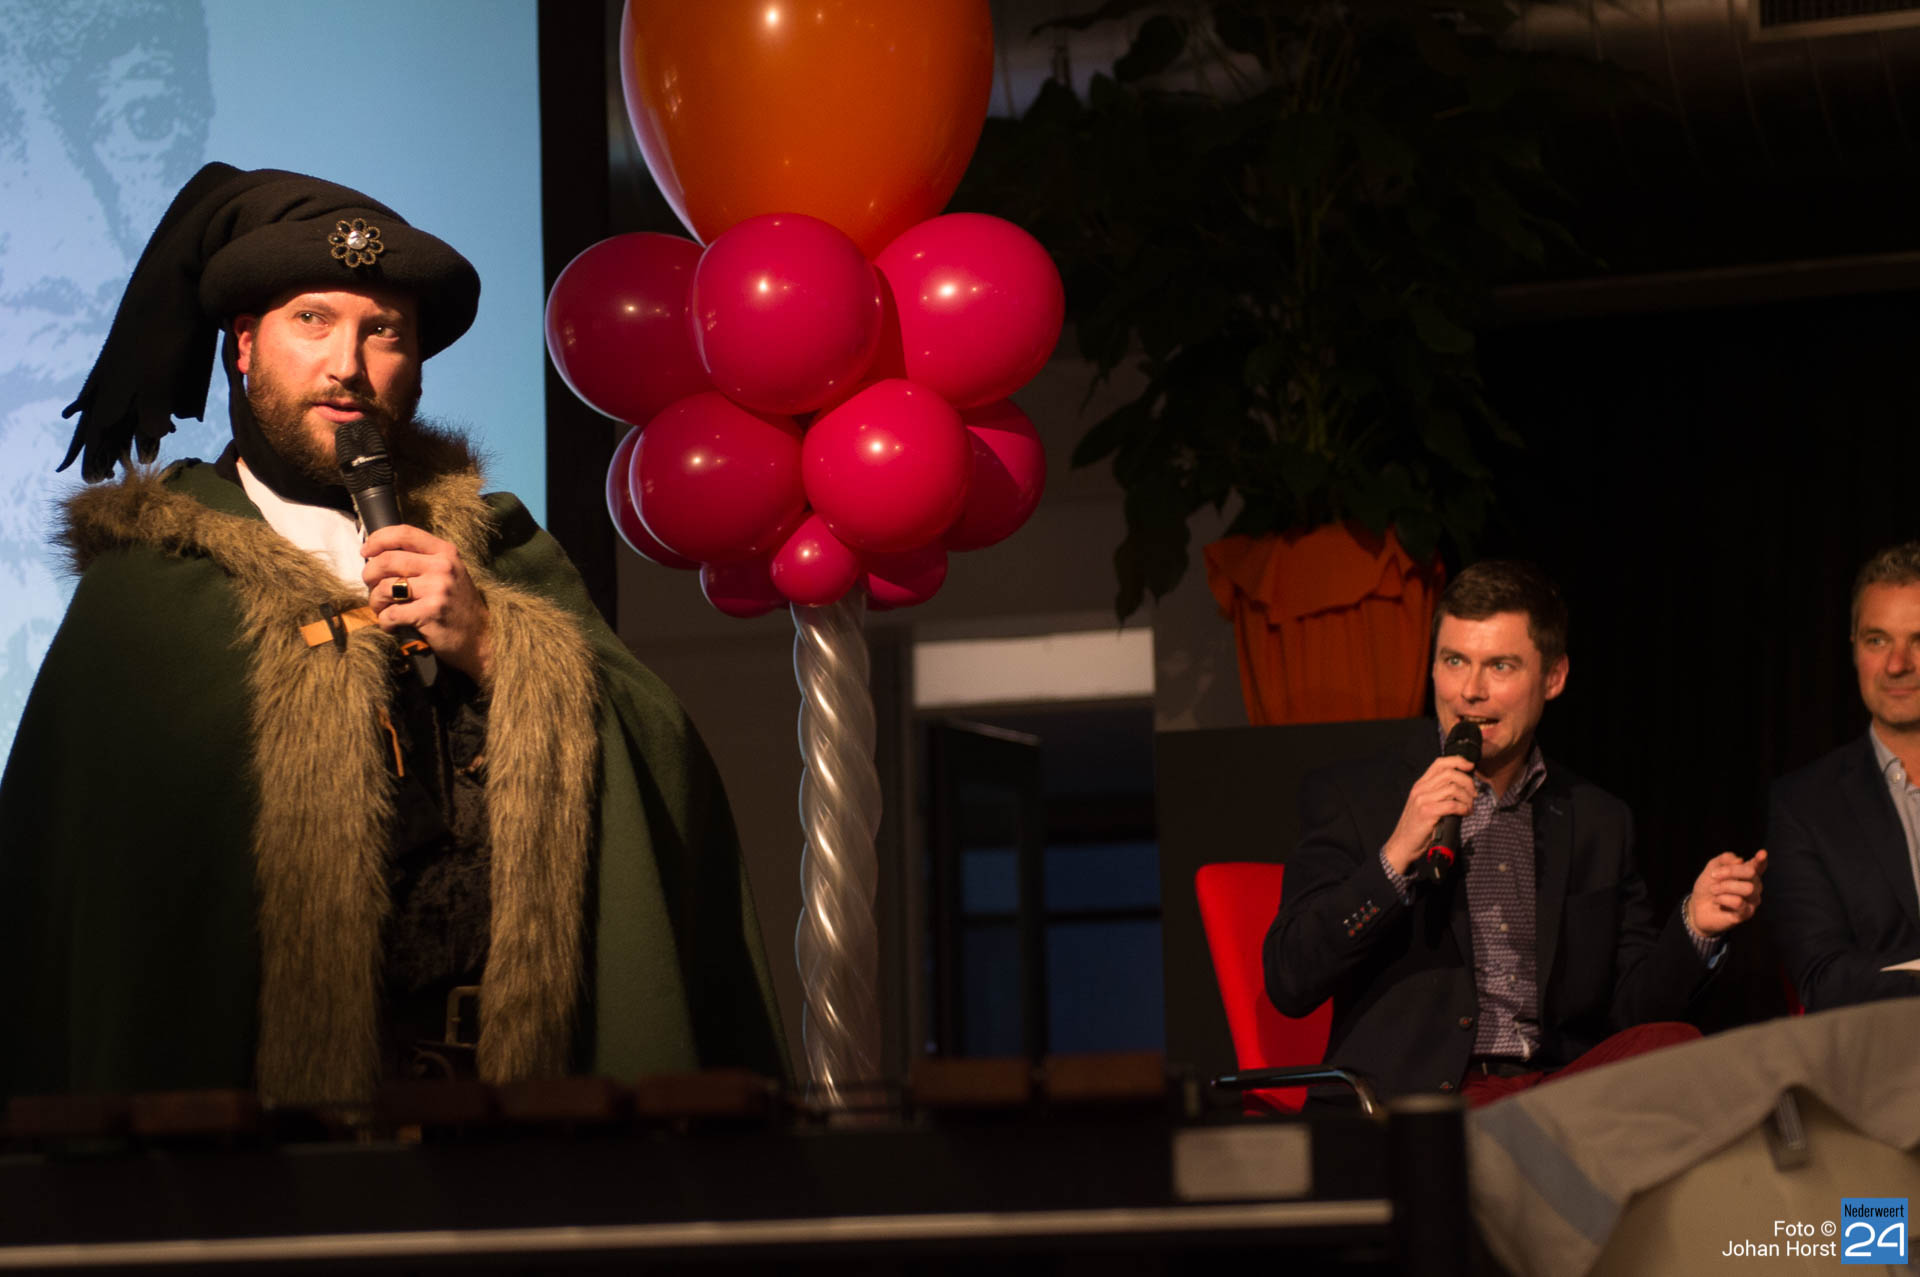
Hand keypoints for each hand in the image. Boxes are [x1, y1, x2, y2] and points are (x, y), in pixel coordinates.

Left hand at [362, 524, 491, 681]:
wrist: (482, 638)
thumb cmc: (458, 606)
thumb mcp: (448, 573)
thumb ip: (422, 560)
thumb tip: (378, 556)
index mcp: (445, 552)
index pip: (404, 533)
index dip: (378, 539)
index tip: (366, 551)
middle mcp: (442, 567)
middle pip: (387, 560)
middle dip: (369, 575)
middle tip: (371, 586)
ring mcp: (438, 589)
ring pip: (385, 588)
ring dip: (375, 601)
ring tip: (383, 609)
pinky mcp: (430, 613)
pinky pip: (390, 614)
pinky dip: (385, 622)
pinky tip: (393, 625)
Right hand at [1382, 754, 1476, 874]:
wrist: (1403, 844)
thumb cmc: (1418, 826)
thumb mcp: (1425, 804)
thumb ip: (1438, 793)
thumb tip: (1463, 787)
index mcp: (1420, 785)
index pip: (1440, 763)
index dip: (1458, 761)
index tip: (1470, 767)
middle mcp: (1420, 789)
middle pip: (1450, 773)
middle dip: (1468, 782)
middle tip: (1474, 795)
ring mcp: (1423, 800)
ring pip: (1453, 788)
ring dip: (1467, 798)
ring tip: (1469, 808)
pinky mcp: (1427, 812)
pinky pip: (1452, 805)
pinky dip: (1464, 808)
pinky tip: (1465, 814)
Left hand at [1687, 849, 1766, 937]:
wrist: (1696, 906)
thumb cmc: (1708, 886)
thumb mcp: (1712, 868)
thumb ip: (1725, 859)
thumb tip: (1740, 860)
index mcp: (1747, 873)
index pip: (1758, 866)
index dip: (1761, 860)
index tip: (1762, 853)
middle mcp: (1754, 886)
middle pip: (1751, 873)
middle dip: (1731, 871)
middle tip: (1714, 875)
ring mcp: (1752, 901)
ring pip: (1748, 888)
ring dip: (1725, 887)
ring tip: (1713, 890)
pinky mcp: (1746, 913)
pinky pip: (1739, 902)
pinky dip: (1723, 899)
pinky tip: (1717, 901)